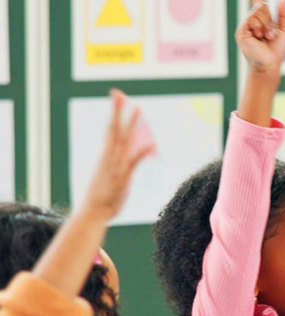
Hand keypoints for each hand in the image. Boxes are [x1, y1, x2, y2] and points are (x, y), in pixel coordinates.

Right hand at [81, 89, 155, 221]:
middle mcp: (109, 158)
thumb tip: (124, 158)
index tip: (116, 97)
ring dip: (131, 125)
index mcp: (105, 155)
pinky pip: (134, 163)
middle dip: (117, 111)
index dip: (113, 113)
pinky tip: (151, 145)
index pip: (109, 129)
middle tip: (118, 93)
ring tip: (138, 109)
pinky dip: (142, 153)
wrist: (93, 213)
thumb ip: (117, 165)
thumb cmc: (102, 195)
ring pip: (123, 141)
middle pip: (113, 129)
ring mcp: (115, 167)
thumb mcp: (111, 176)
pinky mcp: (122, 178)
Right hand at [236, 0, 284, 75]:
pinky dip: (258, 27)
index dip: (260, 1)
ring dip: (266, 25)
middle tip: (271, 34)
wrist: (270, 64)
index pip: (260, 6)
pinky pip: (250, 19)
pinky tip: (259, 36)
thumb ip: (283, 16)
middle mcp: (253, 23)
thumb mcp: (283, 31)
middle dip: (270, 20)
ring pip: (256, 13)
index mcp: (262, 22)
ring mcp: (246, 27)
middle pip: (261, 8)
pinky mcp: (241, 31)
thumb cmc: (276, 51)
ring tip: (266, 37)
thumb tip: (284, 0)